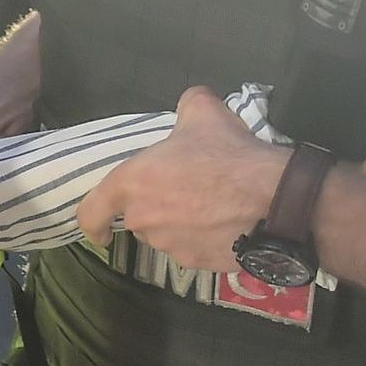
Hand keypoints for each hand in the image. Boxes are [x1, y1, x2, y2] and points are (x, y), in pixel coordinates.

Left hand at [77, 87, 285, 270]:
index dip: (93, 223)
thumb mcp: (204, 111)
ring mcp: (169, 244)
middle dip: (158, 207)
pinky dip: (204, 240)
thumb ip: (187, 104)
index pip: (92, 212)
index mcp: (133, 183)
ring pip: (166, 235)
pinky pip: (192, 250)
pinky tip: (227, 224)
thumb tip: (190, 102)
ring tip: (214, 203)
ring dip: (181, 223)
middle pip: (139, 219)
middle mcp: (143, 219)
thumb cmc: (230, 153)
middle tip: (189, 189)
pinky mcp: (195, 263)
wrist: (274, 198)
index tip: (100, 231)